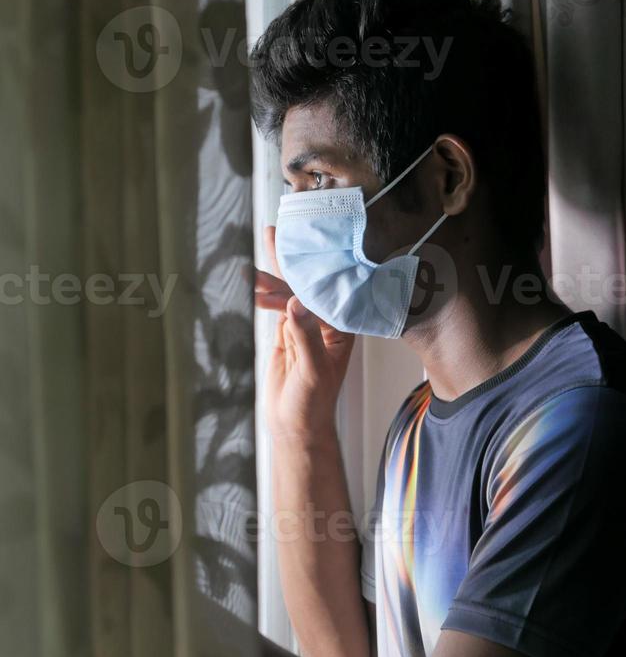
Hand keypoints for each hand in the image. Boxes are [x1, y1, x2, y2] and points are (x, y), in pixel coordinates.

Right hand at [254, 226, 354, 441]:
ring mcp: (304, 324)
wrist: (294, 426)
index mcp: (343, 326)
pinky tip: (250, 274)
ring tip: (264, 240)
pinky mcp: (285, 331)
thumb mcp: (312, 371)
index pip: (329, 289)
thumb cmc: (313, 405)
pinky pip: (273, 304)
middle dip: (294, 257)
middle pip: (308, 283)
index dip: (316, 264)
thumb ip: (305, 336)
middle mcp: (326, 320)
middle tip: (279, 230)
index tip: (304, 242)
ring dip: (273, 269)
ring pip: (288, 290)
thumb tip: (295, 302)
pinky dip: (260, 290)